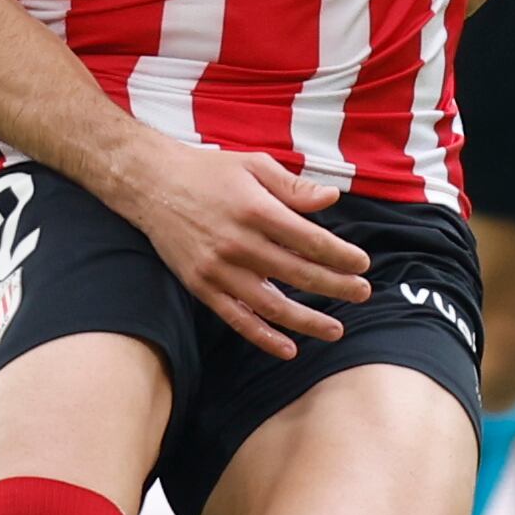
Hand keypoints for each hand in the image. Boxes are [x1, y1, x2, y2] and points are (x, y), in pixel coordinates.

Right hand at [125, 145, 375, 357]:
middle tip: (363, 293)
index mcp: (256, 211)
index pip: (310, 241)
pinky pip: (237, 319)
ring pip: (271, 305)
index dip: (341, 256)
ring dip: (307, 320)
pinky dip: (263, 337)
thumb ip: (294, 187)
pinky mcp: (201, 286)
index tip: (363, 264)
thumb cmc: (210, 172)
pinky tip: (288, 348)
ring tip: (336, 329)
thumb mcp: (255, 165)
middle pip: (298, 274)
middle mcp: (237, 244)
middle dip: (336, 286)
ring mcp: (218, 270)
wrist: (151, 184)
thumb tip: (332, 198)